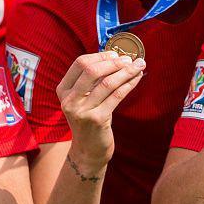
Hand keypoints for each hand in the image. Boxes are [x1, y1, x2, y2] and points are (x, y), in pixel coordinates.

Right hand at [56, 51, 144, 168]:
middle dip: (114, 62)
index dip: (100, 56)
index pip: (80, 63)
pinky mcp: (97, 119)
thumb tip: (116, 56)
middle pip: (92, 70)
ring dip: (127, 71)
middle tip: (130, 60)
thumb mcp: (83, 99)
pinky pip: (117, 95)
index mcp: (63, 90)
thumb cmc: (90, 118)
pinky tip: (137, 78)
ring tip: (139, 65)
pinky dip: (129, 84)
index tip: (116, 54)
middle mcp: (69, 100)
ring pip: (108, 82)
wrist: (88, 149)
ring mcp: (82, 111)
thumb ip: (92, 80)